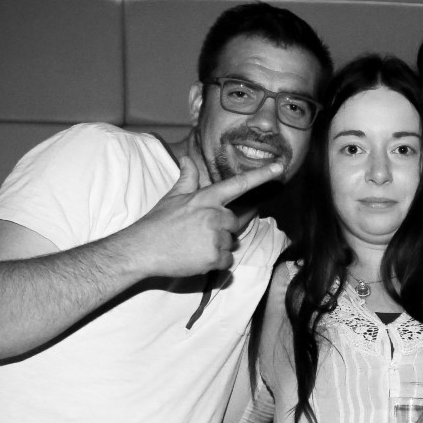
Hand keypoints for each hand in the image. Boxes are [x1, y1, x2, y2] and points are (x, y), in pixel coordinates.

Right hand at [126, 157, 283, 277]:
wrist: (143, 249)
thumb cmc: (157, 223)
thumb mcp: (172, 197)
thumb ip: (187, 179)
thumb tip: (187, 159)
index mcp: (206, 198)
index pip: (238, 184)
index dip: (261, 175)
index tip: (280, 168)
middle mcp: (214, 215)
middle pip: (233, 223)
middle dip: (220, 229)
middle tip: (196, 234)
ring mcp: (215, 236)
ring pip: (229, 243)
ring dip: (216, 247)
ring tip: (192, 246)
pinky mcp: (214, 257)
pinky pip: (226, 261)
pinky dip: (215, 263)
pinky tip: (196, 258)